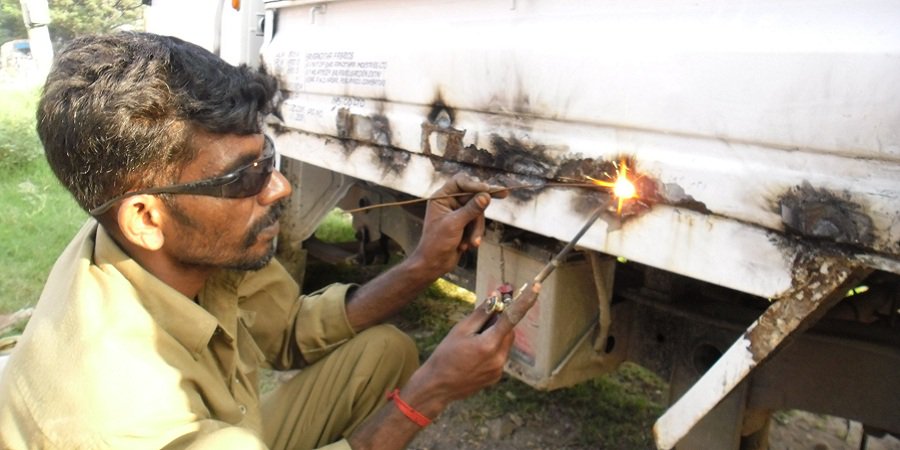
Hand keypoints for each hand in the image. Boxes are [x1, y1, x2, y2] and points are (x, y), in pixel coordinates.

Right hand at [402, 283, 541, 414]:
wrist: (437, 386)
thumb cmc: (445, 355)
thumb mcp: (460, 330)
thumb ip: (481, 313)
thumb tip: (495, 297)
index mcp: (489, 344)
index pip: (512, 317)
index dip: (525, 301)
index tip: (537, 287)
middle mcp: (499, 358)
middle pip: (509, 331)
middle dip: (499, 322)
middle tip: (481, 322)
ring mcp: (499, 370)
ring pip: (505, 343)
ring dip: (496, 336)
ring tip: (473, 342)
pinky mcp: (496, 376)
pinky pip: (500, 356)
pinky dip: (492, 349)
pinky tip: (474, 355)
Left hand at [410, 174, 507, 276]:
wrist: (433, 264)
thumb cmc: (436, 243)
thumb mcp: (454, 224)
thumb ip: (471, 210)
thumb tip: (486, 196)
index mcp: (441, 198)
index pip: (460, 182)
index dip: (475, 184)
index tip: (488, 189)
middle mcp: (449, 202)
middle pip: (473, 196)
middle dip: (481, 209)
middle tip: (504, 193)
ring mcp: (458, 213)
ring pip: (478, 212)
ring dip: (477, 229)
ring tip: (472, 243)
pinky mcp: (464, 224)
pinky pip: (477, 223)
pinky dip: (475, 234)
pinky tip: (468, 245)